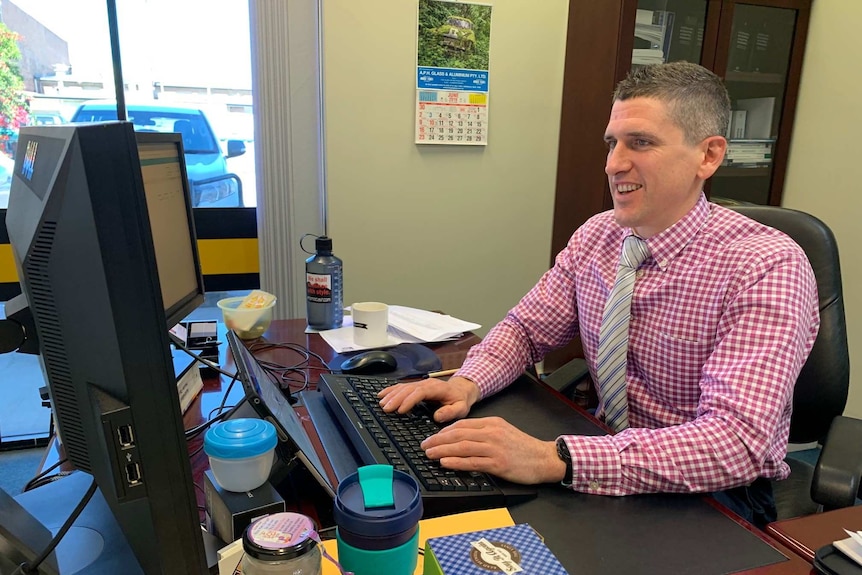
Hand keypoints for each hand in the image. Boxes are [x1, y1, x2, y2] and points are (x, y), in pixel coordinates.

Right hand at [378, 376, 479, 422]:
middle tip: (385, 408)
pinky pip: (401, 386)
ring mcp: (421, 383)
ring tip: (381, 403)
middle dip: (396, 398)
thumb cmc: (460, 400)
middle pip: (408, 389)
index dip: (409, 400)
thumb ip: (450, 412)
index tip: (400, 410)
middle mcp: (427, 384)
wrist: (461, 389)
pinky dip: (391, 390)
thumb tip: (437, 416)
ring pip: (403, 387)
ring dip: (391, 394)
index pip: (420, 392)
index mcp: (437, 388)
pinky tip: (382, 394)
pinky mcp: (416, 386)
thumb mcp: (461, 408)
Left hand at [420, 417, 566, 484]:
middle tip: (424, 445)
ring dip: (442, 450)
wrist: (544, 458)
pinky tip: (445, 463)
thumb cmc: (523, 448)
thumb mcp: (503, 431)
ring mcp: (494, 448)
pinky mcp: (498, 463)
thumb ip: (484, 432)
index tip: (432, 437)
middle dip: (437, 440)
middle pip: (458, 434)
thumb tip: (461, 437)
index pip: (462, 424)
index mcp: (492, 423)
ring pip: (462, 447)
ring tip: (429, 454)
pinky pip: (472, 462)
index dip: (443, 431)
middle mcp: (491, 433)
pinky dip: (456, 462)